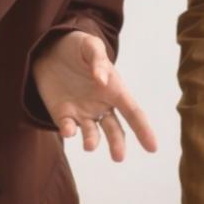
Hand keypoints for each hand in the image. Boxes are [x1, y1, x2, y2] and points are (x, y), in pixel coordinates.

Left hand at [31, 31, 157, 159]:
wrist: (50, 50)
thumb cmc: (78, 47)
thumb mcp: (90, 46)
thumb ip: (98, 60)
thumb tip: (102, 80)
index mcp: (115, 90)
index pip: (133, 112)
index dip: (144, 129)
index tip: (153, 148)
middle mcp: (102, 106)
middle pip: (114, 129)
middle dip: (117, 143)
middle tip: (118, 157)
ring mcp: (82, 112)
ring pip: (92, 133)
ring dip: (92, 141)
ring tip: (90, 146)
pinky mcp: (63, 114)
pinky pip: (68, 127)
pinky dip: (69, 131)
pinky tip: (68, 130)